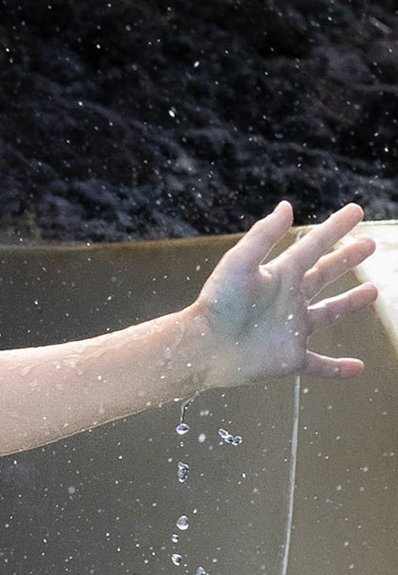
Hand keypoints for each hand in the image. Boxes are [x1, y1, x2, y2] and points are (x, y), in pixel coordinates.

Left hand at [193, 202, 377, 387]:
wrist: (202, 348)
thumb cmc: (217, 304)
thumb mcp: (239, 263)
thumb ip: (263, 235)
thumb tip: (286, 205)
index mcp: (279, 276)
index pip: (313, 246)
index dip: (335, 228)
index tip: (356, 210)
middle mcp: (287, 300)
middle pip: (323, 275)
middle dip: (345, 259)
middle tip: (369, 244)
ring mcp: (291, 329)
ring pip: (327, 314)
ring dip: (349, 303)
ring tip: (372, 291)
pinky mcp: (290, 358)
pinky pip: (319, 365)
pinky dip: (338, 369)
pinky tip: (358, 369)